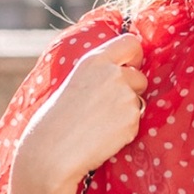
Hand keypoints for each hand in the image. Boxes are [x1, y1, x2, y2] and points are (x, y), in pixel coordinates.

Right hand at [8, 31, 146, 193]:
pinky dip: (125, 129)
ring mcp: (126, 97)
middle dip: (132, 89)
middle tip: (107, 105)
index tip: (130, 65)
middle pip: (140, 77)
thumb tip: (129, 70)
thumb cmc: (58, 118)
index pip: (131, 43)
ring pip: (139, 101)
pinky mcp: (132, 120)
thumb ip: (101, 73)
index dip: (134, 56)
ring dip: (127, 111)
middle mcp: (114, 74)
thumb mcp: (77, 82)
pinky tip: (104, 134)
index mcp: (95, 60)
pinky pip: (136, 122)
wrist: (54, 150)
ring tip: (100, 122)